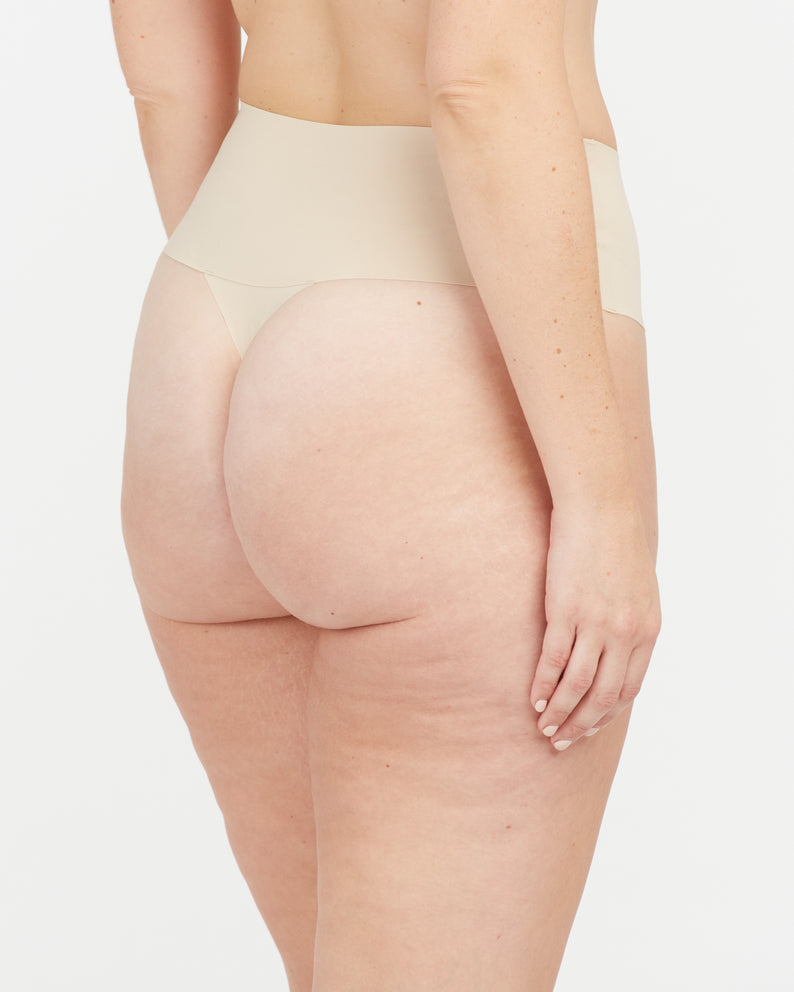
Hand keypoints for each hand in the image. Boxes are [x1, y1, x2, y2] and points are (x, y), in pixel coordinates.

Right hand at [529, 500, 660, 750]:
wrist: (603, 509)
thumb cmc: (617, 543)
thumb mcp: (639, 589)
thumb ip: (631, 622)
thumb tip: (616, 647)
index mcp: (647, 631)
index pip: (629, 688)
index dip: (606, 713)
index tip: (588, 727)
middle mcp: (626, 633)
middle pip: (605, 696)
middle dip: (582, 724)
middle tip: (562, 740)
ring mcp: (596, 623)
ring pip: (578, 685)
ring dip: (560, 712)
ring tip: (544, 726)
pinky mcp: (566, 610)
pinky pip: (554, 659)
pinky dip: (544, 684)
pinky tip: (534, 696)